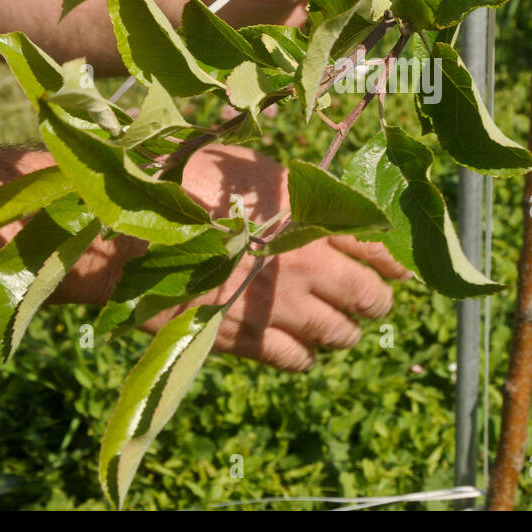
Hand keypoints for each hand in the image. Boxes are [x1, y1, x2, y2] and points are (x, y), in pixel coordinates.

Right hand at [141, 145, 410, 370]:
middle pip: (370, 297)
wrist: (131, 235)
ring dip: (343, 332)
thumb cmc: (186, 185)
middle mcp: (306, 264)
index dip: (394, 262)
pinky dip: (305, 356)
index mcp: (310, 216)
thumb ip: (294, 191)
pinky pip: (298, 360)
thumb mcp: (253, 171)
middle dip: (375, 301)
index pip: (377, 246)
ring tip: (336, 327)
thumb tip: (319, 199)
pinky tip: (298, 347)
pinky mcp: (249, 338)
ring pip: (340, 335)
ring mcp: (279, 305)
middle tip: (371, 301)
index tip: (399, 268)